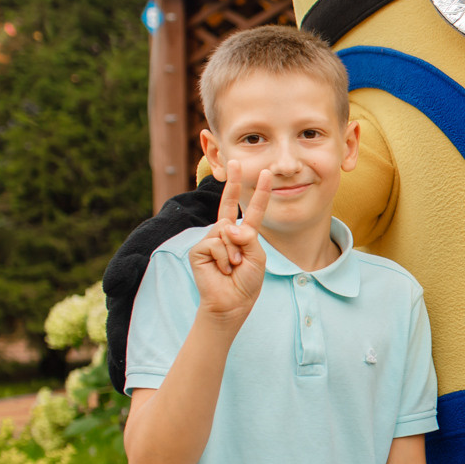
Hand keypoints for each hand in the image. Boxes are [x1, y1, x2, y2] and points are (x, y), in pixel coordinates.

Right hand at [188, 162, 271, 323]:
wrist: (231, 302)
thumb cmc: (247, 281)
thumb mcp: (257, 257)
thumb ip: (248, 238)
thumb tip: (228, 227)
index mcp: (243, 234)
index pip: (252, 210)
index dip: (258, 192)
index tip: (265, 173)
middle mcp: (226, 233)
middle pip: (228, 203)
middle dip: (233, 181)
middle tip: (236, 161)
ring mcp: (211, 239)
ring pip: (226, 231)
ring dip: (234, 252)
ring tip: (233, 266)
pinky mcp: (199, 249)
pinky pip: (216, 243)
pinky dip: (223, 257)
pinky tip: (221, 269)